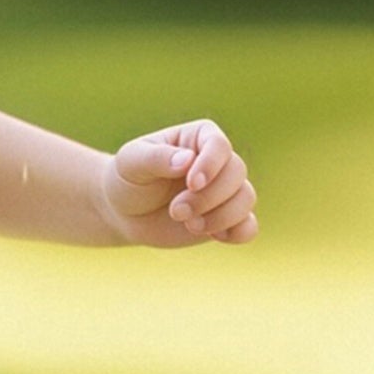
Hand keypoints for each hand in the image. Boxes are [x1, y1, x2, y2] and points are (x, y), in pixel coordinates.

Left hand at [105, 119, 258, 246]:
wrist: (124, 212)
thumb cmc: (127, 179)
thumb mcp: (131, 163)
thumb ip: (156, 158)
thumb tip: (187, 160)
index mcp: (198, 137)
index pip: (219, 145)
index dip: (211, 165)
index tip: (192, 184)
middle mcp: (218, 162)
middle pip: (236, 173)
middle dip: (208, 197)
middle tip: (176, 211)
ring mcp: (224, 191)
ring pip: (246, 198)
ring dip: (220, 216)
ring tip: (189, 225)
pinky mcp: (226, 218)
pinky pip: (249, 226)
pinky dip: (238, 233)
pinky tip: (214, 236)